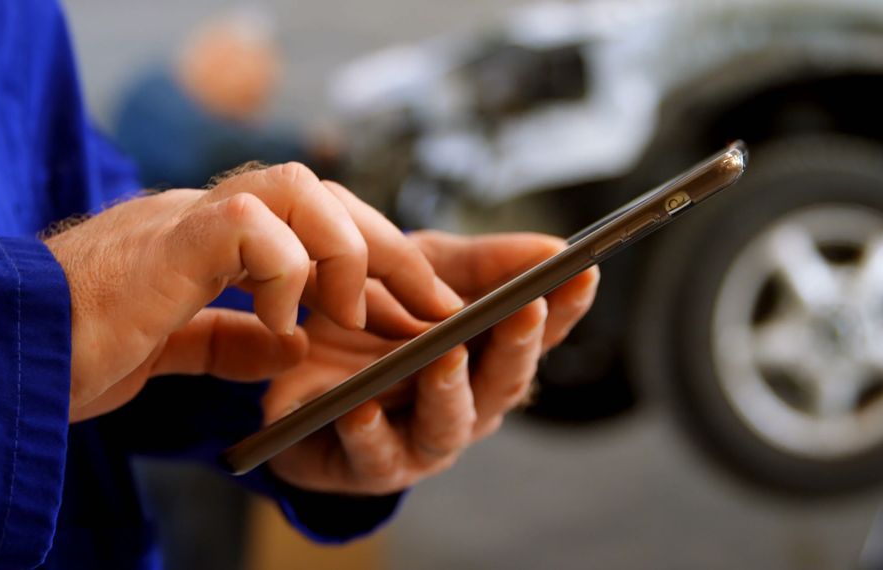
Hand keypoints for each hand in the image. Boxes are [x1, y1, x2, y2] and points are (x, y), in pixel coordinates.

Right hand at [43, 164, 462, 421]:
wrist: (2, 359)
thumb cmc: (75, 349)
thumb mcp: (172, 347)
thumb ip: (230, 338)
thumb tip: (290, 343)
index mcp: (207, 236)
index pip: (308, 215)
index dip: (371, 253)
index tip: (417, 304)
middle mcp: (200, 214)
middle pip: (316, 188)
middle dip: (385, 245)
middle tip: (427, 304)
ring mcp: (181, 218)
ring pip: (291, 186)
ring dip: (342, 251)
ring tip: (350, 313)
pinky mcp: (162, 242)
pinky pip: (245, 225)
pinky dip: (282, 276)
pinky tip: (280, 326)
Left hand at [264, 230, 599, 494]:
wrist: (299, 366)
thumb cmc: (375, 317)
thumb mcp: (423, 270)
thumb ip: (483, 262)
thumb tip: (552, 248)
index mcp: (486, 356)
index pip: (538, 332)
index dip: (565, 305)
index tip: (583, 271)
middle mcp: (467, 403)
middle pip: (504, 382)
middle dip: (517, 346)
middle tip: (525, 309)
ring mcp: (421, 440)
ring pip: (449, 426)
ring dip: (450, 392)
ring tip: (445, 357)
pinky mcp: (370, 467)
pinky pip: (374, 456)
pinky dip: (370, 435)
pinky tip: (360, 409)